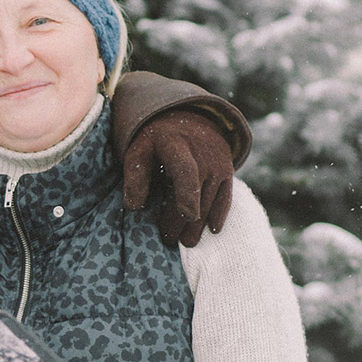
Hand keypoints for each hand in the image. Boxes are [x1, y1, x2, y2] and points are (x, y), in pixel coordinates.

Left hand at [123, 111, 234, 246]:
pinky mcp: (228, 171)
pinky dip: (219, 214)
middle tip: (168, 241)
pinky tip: (213, 230)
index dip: (188, 194)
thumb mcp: (139, 151)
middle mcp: (203, 153)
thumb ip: (135, 177)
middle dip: (183, 219)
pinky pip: (225, 196)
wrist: (187, 118)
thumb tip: (133, 208)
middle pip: (196, 193)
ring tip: (185, 243)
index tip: (189, 216)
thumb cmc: (155, 142)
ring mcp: (218, 162)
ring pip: (210, 199)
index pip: (186, 171)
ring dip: (198, 224)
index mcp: (177, 145)